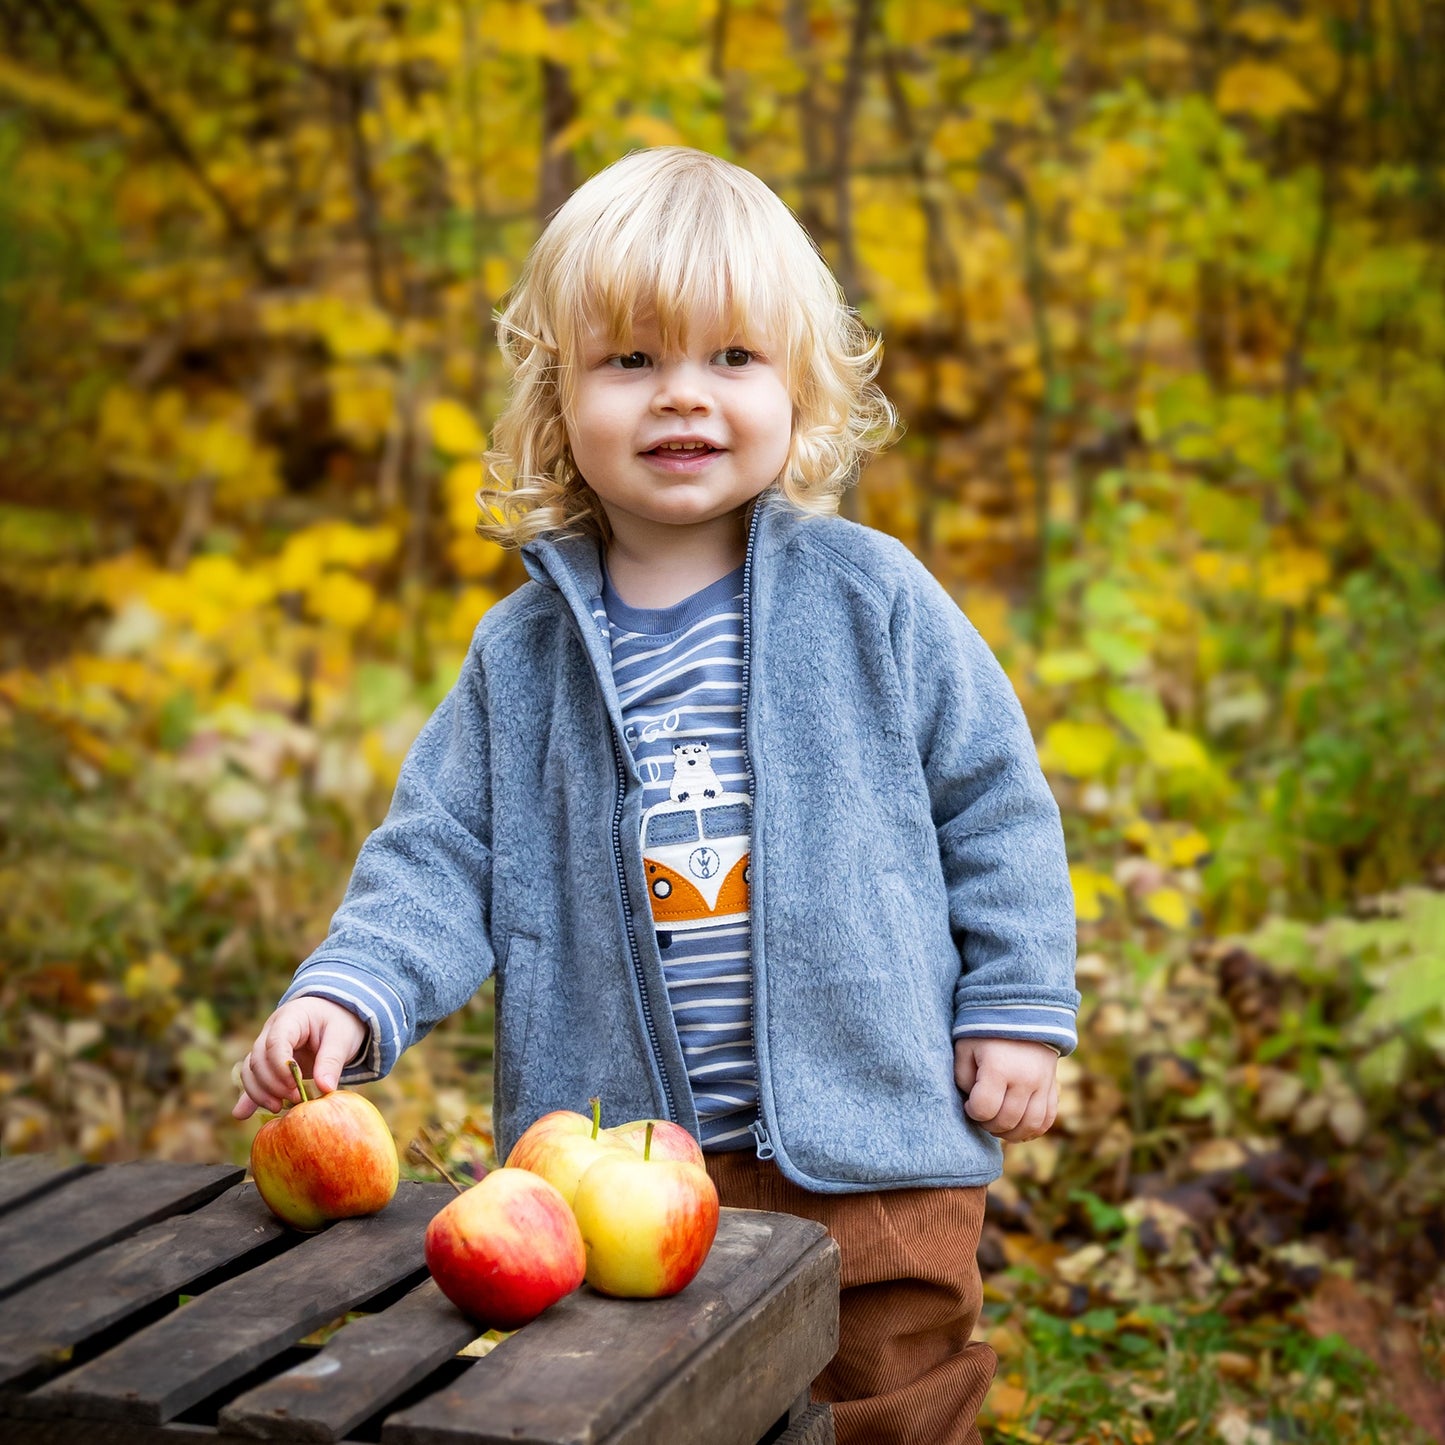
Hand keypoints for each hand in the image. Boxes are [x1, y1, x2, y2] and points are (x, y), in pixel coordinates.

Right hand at [233, 998, 367, 1120]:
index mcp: (291, 1017)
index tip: (295, 1086)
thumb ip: (332, 1060)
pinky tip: (242, 1114)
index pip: (275, 1042)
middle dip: (272, 1083)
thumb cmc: (339, 1022)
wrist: (334, 1015)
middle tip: (296, 1099)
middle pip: (258, 1059)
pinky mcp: (267, 1062)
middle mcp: (271, 1030)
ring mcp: (265, 1046)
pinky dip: (250, 1096)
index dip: (280, 1067)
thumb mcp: (342, 1037)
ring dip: (260, 1092)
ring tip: (278, 1108)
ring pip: (250, 1070)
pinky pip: (253, 1078)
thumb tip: (325, 1088)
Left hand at [954, 1037, 1058, 1142]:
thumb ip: (963, 1078)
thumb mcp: (965, 1048)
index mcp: (999, 1067)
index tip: (968, 1103)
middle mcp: (1024, 1079)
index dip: (972, 1112)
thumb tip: (972, 1104)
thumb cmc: (987, 1032)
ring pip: (1029, 1126)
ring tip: (997, 1124)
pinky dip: (1032, 1130)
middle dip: (988, 1124)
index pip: (984, 1109)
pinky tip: (1017, 1126)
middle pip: (1006, 1121)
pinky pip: (1047, 1120)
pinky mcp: (1053, 1088)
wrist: (1022, 1013)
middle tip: (981, 1114)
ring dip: (1010, 1133)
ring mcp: (1042, 1085)